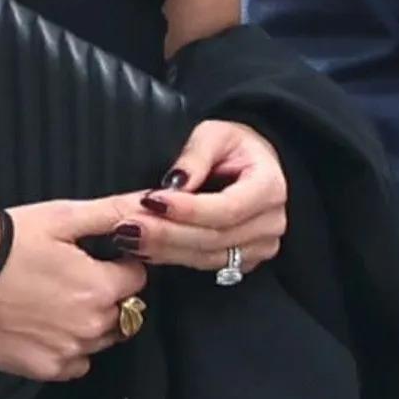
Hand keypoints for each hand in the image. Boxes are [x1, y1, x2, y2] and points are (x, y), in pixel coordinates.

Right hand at [0, 195, 148, 382]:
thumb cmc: (3, 244)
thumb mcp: (60, 217)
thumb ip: (111, 213)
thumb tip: (151, 204)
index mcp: (100, 287)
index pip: (137, 278)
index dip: (119, 264)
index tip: (96, 256)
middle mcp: (92, 325)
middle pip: (124, 311)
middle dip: (108, 294)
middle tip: (71, 276)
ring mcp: (68, 352)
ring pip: (102, 339)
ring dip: (92, 322)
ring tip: (55, 299)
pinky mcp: (44, 370)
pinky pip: (76, 364)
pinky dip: (70, 348)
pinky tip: (46, 325)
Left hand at [126, 119, 288, 274]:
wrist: (255, 166)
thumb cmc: (236, 146)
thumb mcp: (215, 134)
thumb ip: (195, 155)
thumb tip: (175, 182)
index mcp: (270, 187)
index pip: (227, 208)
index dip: (188, 210)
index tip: (151, 201)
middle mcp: (271, 223)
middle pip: (214, 237)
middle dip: (167, 233)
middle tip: (128, 225)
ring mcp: (260, 246)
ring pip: (207, 256)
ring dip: (165, 248)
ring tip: (129, 236)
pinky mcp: (244, 261)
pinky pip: (205, 264)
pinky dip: (173, 256)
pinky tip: (147, 248)